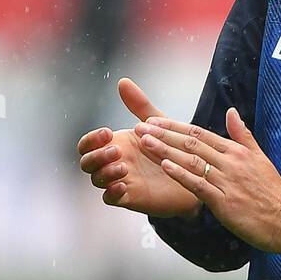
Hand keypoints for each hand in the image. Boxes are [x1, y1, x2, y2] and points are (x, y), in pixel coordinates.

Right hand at [76, 77, 202, 218]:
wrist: (194, 173)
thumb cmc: (173, 146)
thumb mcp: (158, 124)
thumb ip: (140, 105)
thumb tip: (123, 81)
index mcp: (116, 144)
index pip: (88, 144)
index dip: (91, 139)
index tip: (108, 133)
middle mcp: (113, 162)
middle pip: (87, 163)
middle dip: (96, 156)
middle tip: (116, 151)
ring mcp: (120, 180)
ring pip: (97, 180)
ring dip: (105, 173)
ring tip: (123, 166)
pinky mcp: (130, 198)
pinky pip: (110, 198)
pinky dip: (112, 192)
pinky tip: (123, 185)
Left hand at [133, 107, 280, 254]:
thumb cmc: (272, 191)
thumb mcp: (260, 158)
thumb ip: (242, 135)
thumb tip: (231, 112)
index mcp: (236, 151)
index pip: (200, 134)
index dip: (175, 127)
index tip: (154, 120)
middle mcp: (230, 162)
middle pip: (191, 144)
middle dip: (163, 134)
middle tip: (141, 127)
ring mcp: (226, 181)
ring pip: (191, 161)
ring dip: (165, 150)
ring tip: (145, 142)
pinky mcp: (224, 201)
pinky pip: (198, 184)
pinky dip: (181, 174)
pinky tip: (164, 166)